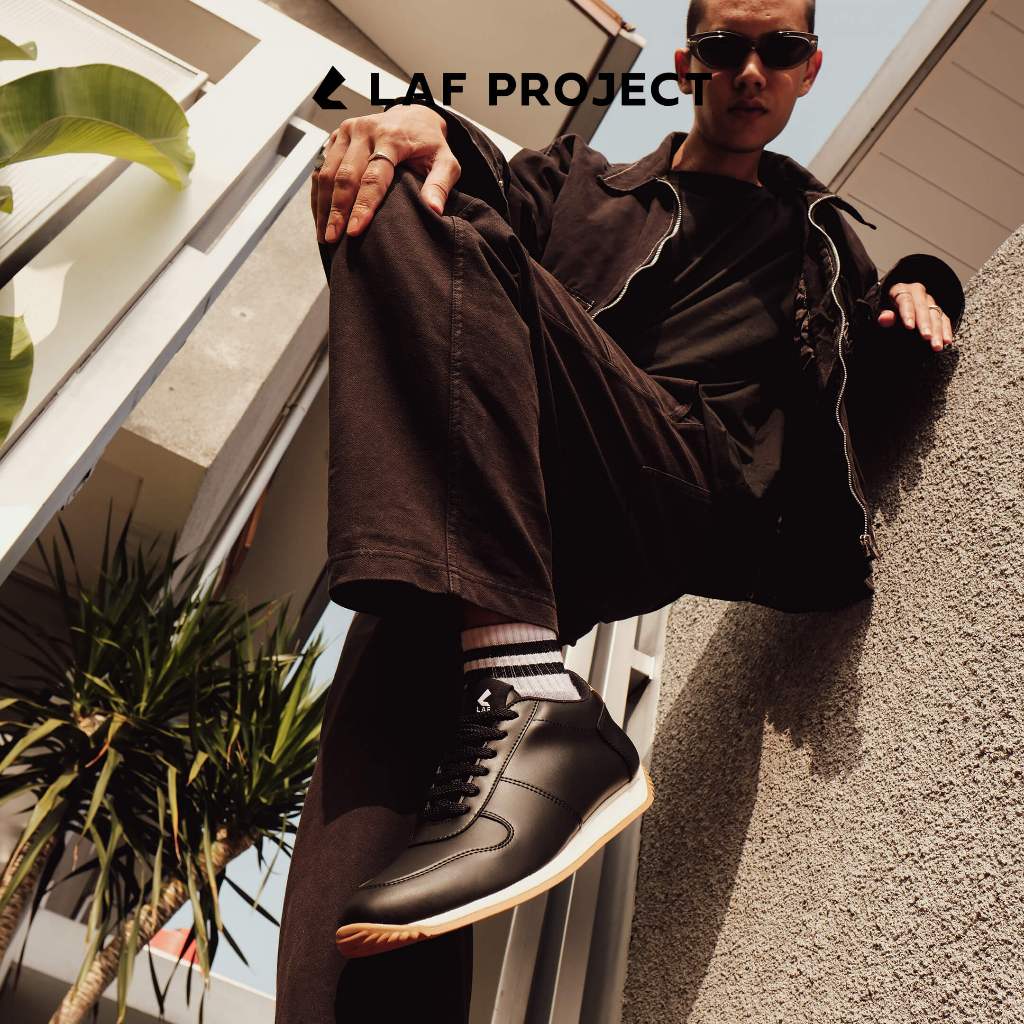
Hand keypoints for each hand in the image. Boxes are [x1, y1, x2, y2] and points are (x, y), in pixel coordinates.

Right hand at [311, 104, 460, 242]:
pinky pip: (321, 167)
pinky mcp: (336, 136)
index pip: (374, 176)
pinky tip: (320, 217)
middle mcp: (365, 130)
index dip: (363, 205)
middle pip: (345, 175)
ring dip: (323, 205)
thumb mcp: (445, 161)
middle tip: (332, 239)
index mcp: (392, 137)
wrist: (413, 116)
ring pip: (327, 172)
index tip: (354, 231)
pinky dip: (318, 194)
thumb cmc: (430, 145)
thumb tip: (433, 210)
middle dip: (337, 210)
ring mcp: (347, 132)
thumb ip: (440, 184)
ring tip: (324, 234)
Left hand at [877, 281, 953, 352]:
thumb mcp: (881, 311)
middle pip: (923, 308)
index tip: (909, 327)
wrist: (894, 306)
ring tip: (936, 345)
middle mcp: (918, 293)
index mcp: (901, 290)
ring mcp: (929, 301)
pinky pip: (944, 319)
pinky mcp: (938, 310)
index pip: (905, 300)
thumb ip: (884, 315)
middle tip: (926, 337)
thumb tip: (884, 318)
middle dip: (925, 323)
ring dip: (938, 331)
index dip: (908, 313)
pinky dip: (946, 331)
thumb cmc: (886, 310)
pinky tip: (947, 341)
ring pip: (936, 315)